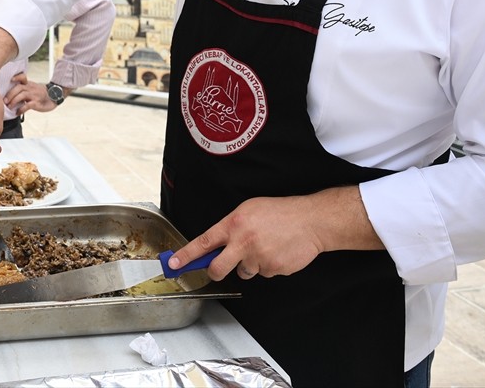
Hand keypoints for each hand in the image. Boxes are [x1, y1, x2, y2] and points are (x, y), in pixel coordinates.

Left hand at [3, 72, 57, 113]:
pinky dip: (21, 109)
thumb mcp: (32, 88)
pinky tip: (17, 113)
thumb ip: (23, 89)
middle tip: (4, 101)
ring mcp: (34, 95)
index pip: (23, 77)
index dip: (17, 77)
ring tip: (9, 107)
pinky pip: (28, 105)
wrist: (54, 97)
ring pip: (22, 95)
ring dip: (14, 101)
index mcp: (28, 84)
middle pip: (19, 88)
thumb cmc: (40, 94)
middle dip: (10, 94)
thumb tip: (8, 95)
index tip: (11, 79)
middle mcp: (31, 88)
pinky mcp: (37, 103)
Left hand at [165, 187, 381, 280]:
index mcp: (234, 225)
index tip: (173, 264)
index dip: (186, 255)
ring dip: (250, 264)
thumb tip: (215, 244)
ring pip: (244, 272)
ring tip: (265, 247)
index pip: (203, 242)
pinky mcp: (273, 270)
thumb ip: (230, 227)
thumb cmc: (280, 212)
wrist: (310, 221)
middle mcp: (243, 243)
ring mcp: (258, 258)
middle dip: (216, 271)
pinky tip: (277, 252)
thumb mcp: (248, 210)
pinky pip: (263, 274)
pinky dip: (268, 266)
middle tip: (222, 266)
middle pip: (217, 268)